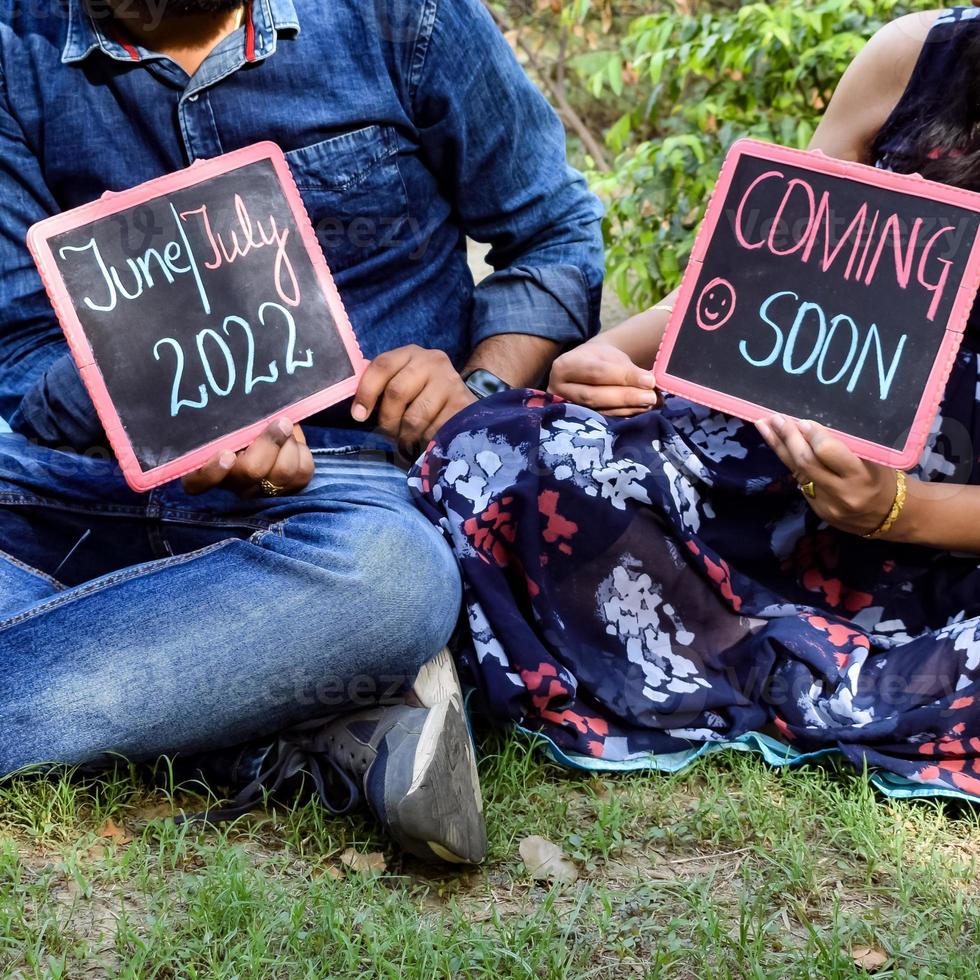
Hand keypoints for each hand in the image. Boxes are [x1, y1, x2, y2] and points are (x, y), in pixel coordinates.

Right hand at [182, 417, 314, 496]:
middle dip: (270, 442)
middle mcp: (232, 484)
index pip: (198, 482)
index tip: (228, 454)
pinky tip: (294, 444)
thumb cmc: (243, 418)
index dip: (212, 472)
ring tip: (286, 429)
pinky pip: (302, 473)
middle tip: (281, 422)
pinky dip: (302, 452)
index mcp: (206, 466)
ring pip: (282, 471)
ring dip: (290, 444)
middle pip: (251, 470)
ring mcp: (260, 490)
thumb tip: (244, 406)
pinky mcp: (288, 491)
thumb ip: (234, 417)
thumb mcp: (234, 415)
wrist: (271, 425)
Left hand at [351, 345, 476, 457]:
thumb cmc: (422, 393)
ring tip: (406, 441)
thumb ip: (379, 386)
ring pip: (414, 417)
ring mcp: (449, 381)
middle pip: (396, 392)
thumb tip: (356, 405)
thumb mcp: (401, 381)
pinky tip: (425, 440)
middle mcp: (432, 361)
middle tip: (388, 434)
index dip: (366, 392)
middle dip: (387, 419)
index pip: (381, 366)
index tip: (358, 416)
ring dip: (405, 436)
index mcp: (410, 353)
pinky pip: (434, 430)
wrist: (462, 400)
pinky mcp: (462, 404)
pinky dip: (425, 441)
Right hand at [547, 341, 659, 415]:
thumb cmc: (597, 359)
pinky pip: (602, 419)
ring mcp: (566, 408)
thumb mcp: (609, 355)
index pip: (596, 372)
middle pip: (594, 395)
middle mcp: (560, 389)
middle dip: (625, 397)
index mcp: (564, 366)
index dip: (624, 377)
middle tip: (651, 397)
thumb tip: (649, 383)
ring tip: (649, 403)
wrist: (583, 367)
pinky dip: (623, 415)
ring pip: (599, 410)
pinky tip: (639, 411)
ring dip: (627, 408)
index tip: (649, 380)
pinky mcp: (577, 420)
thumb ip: (627, 369)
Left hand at [756, 414, 896, 535]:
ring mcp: (826, 504)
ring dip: (778, 446)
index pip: (828, 452)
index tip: (802, 420)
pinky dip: (790, 462)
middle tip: (775, 418)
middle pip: (806, 462)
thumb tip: (811, 426)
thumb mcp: (873, 460)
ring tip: (764, 425)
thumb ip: (844, 448)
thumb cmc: (883, 478)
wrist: (890, 516)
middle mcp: (841, 493)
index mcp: (860, 476)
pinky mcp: (816, 510)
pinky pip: (800, 481)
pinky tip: (778, 445)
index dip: (813, 435)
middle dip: (788, 437)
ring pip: (797, 471)